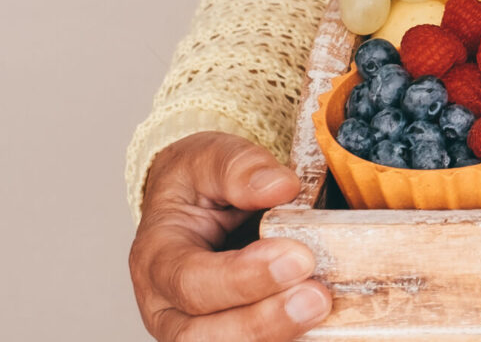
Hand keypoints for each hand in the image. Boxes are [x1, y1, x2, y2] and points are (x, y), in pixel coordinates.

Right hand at [129, 132, 331, 339]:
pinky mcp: (230, 336)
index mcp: (156, 258)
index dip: (241, 277)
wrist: (199, 201)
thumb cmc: (200, 182)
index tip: (296, 257)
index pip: (189, 281)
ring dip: (276, 335)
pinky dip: (286, 338)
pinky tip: (324, 322)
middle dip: (261, 322)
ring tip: (322, 306)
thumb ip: (240, 168)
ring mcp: (196, 330)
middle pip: (200, 335)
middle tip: (315, 297)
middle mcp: (167, 307)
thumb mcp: (210, 157)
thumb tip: (281, 187)